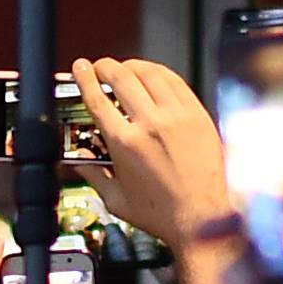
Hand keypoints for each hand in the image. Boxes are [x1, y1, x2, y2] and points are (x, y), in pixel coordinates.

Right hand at [72, 58, 231, 283]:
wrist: (202, 218)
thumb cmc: (163, 213)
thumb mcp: (116, 199)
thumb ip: (93, 174)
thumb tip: (80, 159)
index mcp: (125, 143)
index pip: (97, 98)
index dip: (85, 77)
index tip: (80, 68)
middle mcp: (151, 125)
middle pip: (121, 77)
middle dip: (105, 66)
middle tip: (100, 67)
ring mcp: (177, 117)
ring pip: (151, 73)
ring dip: (133, 65)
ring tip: (125, 67)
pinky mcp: (198, 116)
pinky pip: (177, 83)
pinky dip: (161, 73)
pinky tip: (155, 75)